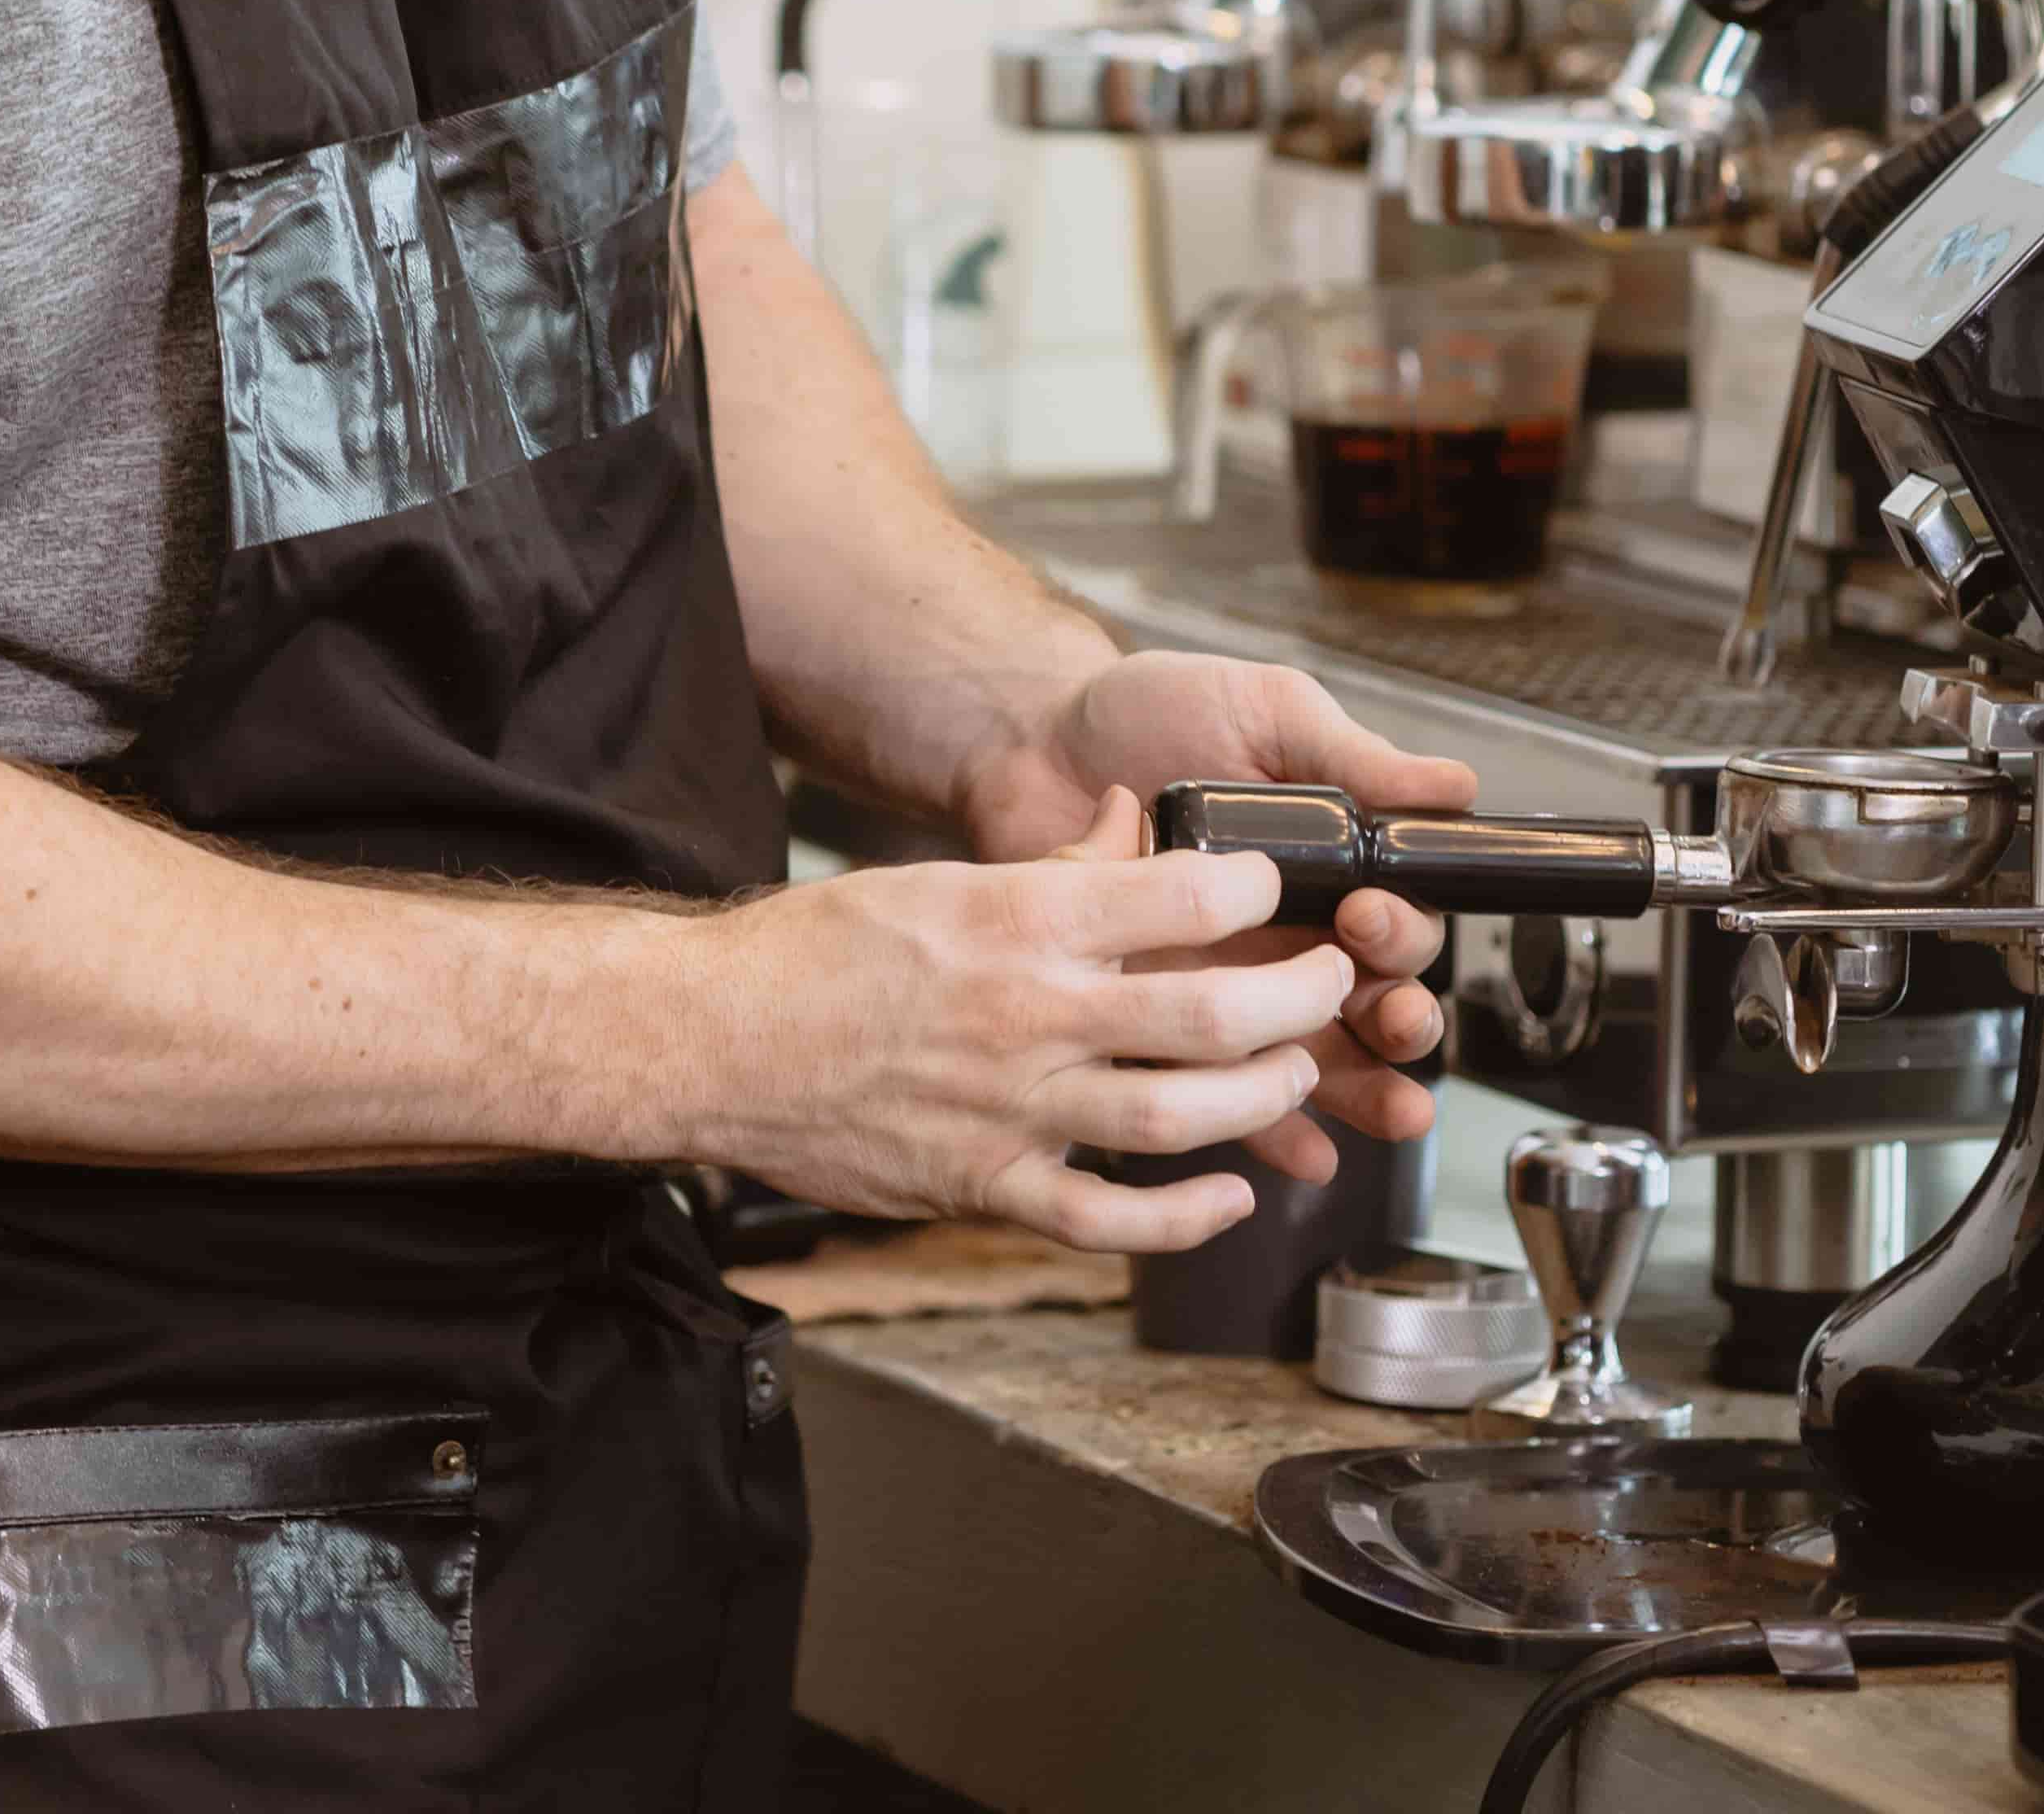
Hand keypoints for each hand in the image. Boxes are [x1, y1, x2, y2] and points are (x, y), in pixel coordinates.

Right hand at [654, 818, 1372, 1252]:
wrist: (711, 1039)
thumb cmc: (814, 953)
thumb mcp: (935, 880)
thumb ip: (1047, 867)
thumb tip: (1129, 822)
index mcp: (1013, 921)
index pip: (1175, 892)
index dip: (1250, 883)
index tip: (1274, 881)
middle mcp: (1025, 1014)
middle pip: (1209, 1011)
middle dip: (1298, 998)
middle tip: (1332, 981)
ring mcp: (1009, 1109)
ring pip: (1176, 1115)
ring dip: (1260, 1099)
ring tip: (1294, 1073)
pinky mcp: (983, 1186)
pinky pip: (1108, 1221)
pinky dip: (1183, 1219)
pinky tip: (1230, 1196)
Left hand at [955, 651, 1472, 1145]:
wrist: (1030, 738)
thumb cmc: (1148, 710)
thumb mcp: (1264, 711)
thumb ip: (1351, 756)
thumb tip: (1455, 786)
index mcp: (1321, 869)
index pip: (1395, 923)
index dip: (1401, 933)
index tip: (1371, 914)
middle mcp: (1282, 937)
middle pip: (1371, 1004)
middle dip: (1400, 1023)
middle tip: (1393, 1017)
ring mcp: (1221, 986)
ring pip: (1314, 1060)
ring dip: (1362, 1092)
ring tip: (1390, 1110)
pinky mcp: (1159, 1023)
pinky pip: (1218, 1092)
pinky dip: (1270, 1130)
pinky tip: (1307, 1151)